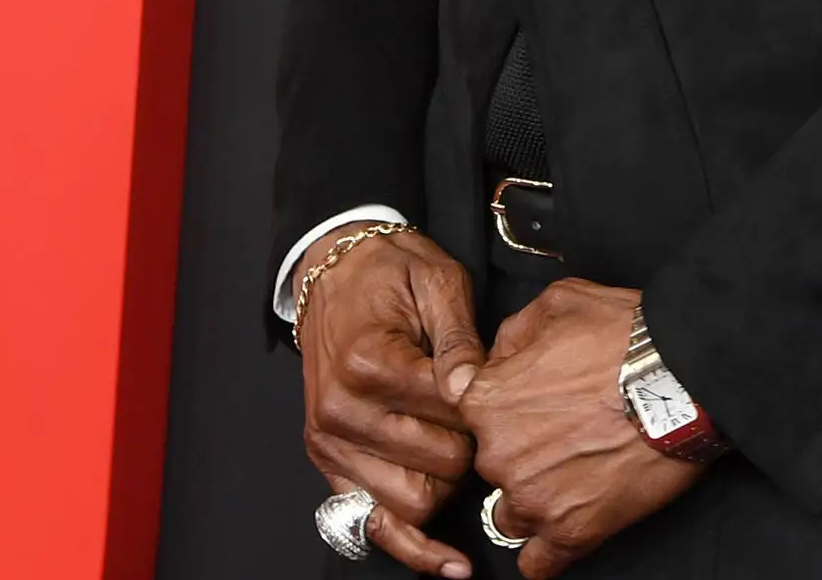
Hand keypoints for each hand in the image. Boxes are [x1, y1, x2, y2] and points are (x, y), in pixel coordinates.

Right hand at [300, 229, 486, 577]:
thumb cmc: (388, 273)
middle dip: (472, 447)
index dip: (486, 407)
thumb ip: (460, 338)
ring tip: (455, 446)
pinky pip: (372, 524)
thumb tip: (474, 389)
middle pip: (439, 466)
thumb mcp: (437, 281)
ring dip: (446, 484)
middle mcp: (341, 410)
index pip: (451, 416)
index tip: (493, 388)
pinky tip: (448, 561)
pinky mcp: (327, 463)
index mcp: (369, 362)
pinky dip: (410, 546)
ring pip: (412, 503)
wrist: (333, 271)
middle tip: (478, 415)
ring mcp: (329, 442)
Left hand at [459, 281, 706, 576]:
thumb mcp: (555, 303)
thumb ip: (510, 334)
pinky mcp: (572, 533)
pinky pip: (537, 563)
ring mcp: (532, 498)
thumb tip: (499, 358)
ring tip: (573, 476)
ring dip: (533, 499)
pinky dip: (547, 551)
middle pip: (491, 465)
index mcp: (484, 399)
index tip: (527, 407)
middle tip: (563, 434)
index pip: (470, 418)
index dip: (500, 410)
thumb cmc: (623, 335)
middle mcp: (497, 454)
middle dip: (519, 453)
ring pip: (510, 513)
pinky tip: (566, 525)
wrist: (683, 378)